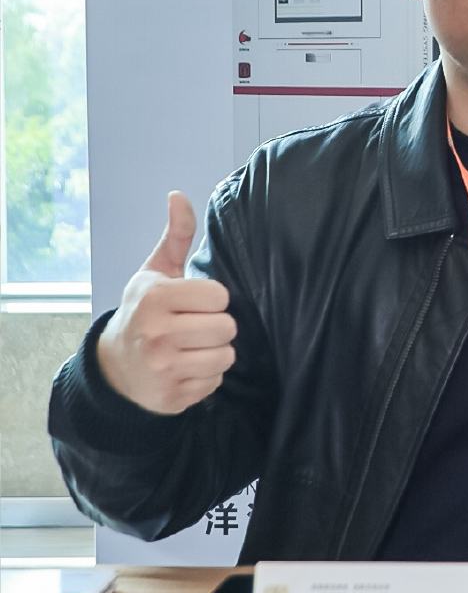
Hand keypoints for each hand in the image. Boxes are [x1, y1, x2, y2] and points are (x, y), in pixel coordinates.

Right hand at [94, 192, 236, 415]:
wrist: (113, 367)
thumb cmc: (142, 312)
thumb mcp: (154, 273)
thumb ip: (176, 236)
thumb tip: (179, 195)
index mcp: (154, 299)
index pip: (220, 297)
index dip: (212, 300)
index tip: (194, 304)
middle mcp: (156, 334)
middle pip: (228, 328)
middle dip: (216, 327)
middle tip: (194, 327)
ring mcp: (163, 368)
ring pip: (226, 356)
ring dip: (215, 352)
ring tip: (191, 347)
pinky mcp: (172, 396)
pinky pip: (215, 382)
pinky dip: (206, 376)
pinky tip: (185, 368)